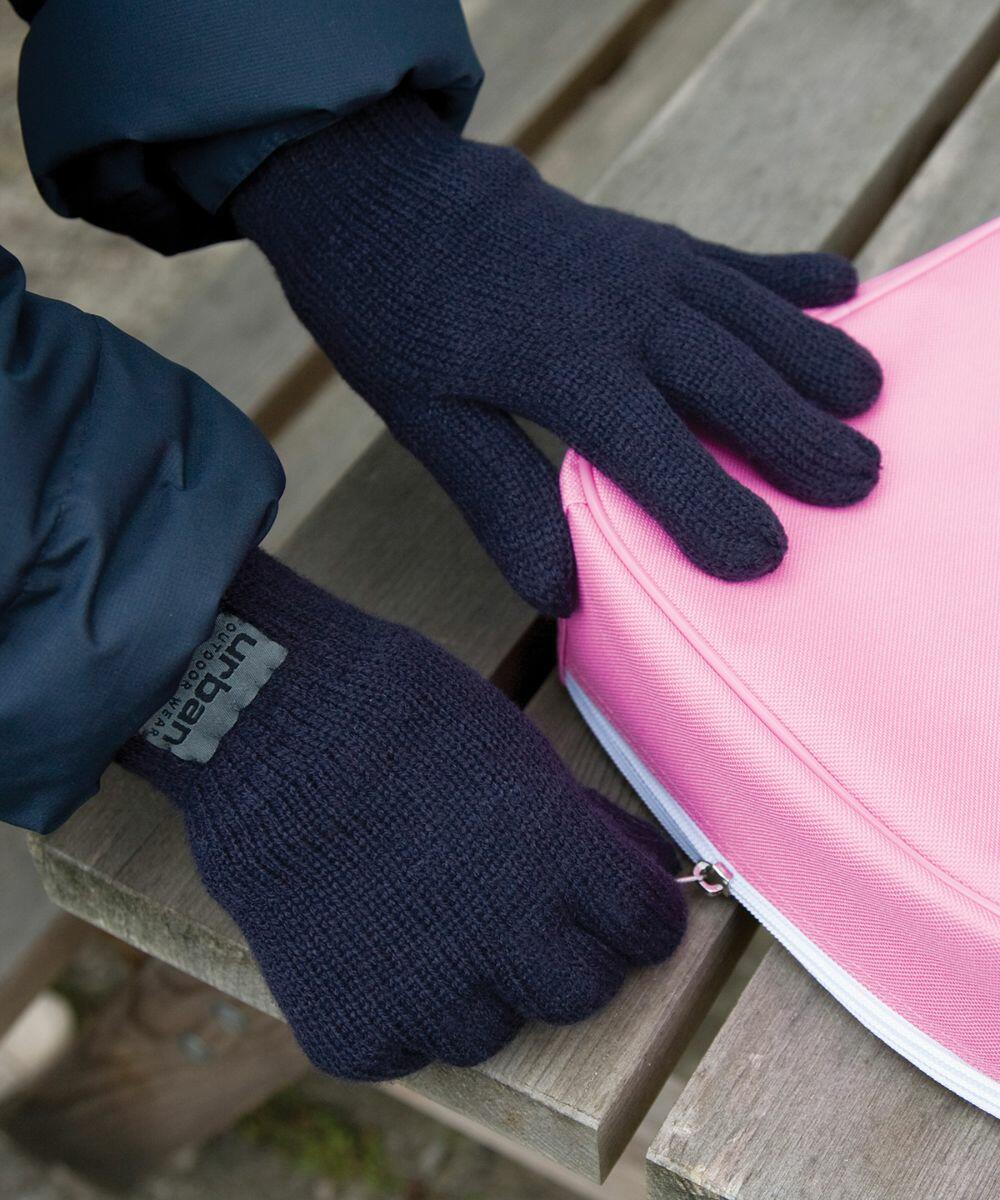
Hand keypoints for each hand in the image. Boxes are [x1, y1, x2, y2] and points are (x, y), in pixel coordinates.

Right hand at [120, 551, 684, 1079]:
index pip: (652, 928)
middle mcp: (508, 941)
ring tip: (425, 921)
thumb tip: (648, 870)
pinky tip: (367, 945)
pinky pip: (404, 1047)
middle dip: (567, 956)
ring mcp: (426, 996)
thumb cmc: (399, 712)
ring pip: (492, 1031)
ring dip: (474, 986)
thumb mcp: (516, 751)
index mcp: (562, 862)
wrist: (265, 721)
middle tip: (520, 913)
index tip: (619, 903)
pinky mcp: (353, 1028)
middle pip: (586, 993)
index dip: (639, 913)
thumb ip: (586, 830)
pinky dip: (393, 1008)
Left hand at [232, 91, 880, 614]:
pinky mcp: (654, 242)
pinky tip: (843, 292)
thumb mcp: (428, 421)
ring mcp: (646, 266)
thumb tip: (561, 594)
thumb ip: (501, 501)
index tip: (764, 561)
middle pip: (730, 380)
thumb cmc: (398, 320)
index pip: (653, 453)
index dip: (710, 509)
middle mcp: (621, 311)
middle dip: (797, 436)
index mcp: (560, 366)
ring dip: (814, 359)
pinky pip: (737, 263)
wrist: (390, 198)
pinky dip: (791, 281)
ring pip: (752, 317)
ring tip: (869, 402)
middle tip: (858, 487)